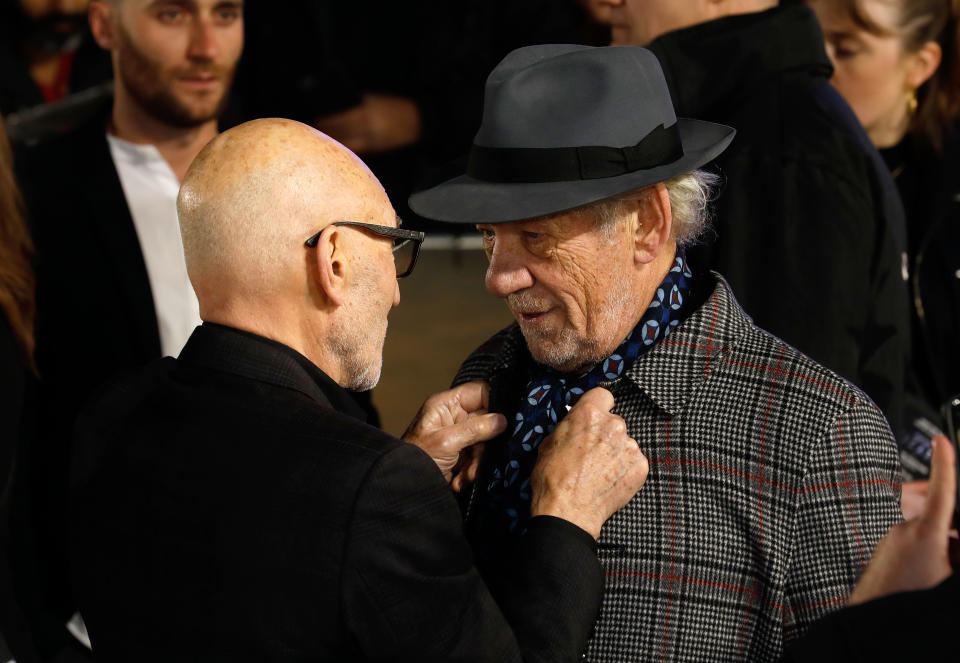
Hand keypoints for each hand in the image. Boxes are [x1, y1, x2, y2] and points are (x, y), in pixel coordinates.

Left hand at [314, 93, 421, 153]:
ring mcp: (372, 141)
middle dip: (327, 134)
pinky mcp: (376, 149)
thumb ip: (356, 104)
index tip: (316, 121)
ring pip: (347, 145)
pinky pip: (357, 150)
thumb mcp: (375, 99)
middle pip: (341, 134)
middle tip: (315, 132)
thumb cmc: (395, 106)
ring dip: (335, 143)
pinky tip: (340, 147)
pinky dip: (347, 148)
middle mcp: (368, 129)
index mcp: (367, 114)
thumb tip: (337, 108)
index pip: (340, 120)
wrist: (417, 121)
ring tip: (324, 141)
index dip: (326, 122)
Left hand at [402, 382, 505, 484]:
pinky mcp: (461, 454)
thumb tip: (501, 420)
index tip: (505, 420)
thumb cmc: (415, 459)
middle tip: (478, 459)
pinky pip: (478, 457)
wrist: (403, 489)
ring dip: (478, 462)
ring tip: (465, 475)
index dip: (495, 403)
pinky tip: (461, 479)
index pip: (479, 392)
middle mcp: (453, 417)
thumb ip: (475, 429)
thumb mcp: (446, 442)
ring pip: (485, 442)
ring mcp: (458, 436)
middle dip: (484, 443)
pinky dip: (472, 470)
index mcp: (446, 405)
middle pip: (486, 420)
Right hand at [529, 387, 648, 538]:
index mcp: (589, 415)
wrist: (568, 512)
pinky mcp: (640, 467)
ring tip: (598, 471)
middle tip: (591, 452)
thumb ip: (569, 426)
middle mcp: (614, 426)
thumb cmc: (553, 480)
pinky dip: (624, 469)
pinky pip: (634, 461)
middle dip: (605, 433)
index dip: (598, 406)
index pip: (604, 395)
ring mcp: (630, 447)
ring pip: (624, 442)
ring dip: (615, 452)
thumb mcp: (549, 442)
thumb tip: (575, 424)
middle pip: (614, 421)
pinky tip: (609, 480)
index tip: (595, 416)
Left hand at [849, 435, 955, 604]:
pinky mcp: (886, 551)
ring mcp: (893, 540)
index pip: (942, 492)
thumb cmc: (909, 598)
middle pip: (946, 522)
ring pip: (932, 538)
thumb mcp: (948, 573)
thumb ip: (957, 551)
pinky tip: (928, 580)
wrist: (870, 618)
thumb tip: (955, 544)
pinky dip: (930, 559)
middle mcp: (906, 530)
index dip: (945, 465)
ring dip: (947, 553)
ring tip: (940, 575)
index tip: (941, 440)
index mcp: (924, 533)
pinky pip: (915, 547)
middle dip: (959, 538)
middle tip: (953, 563)